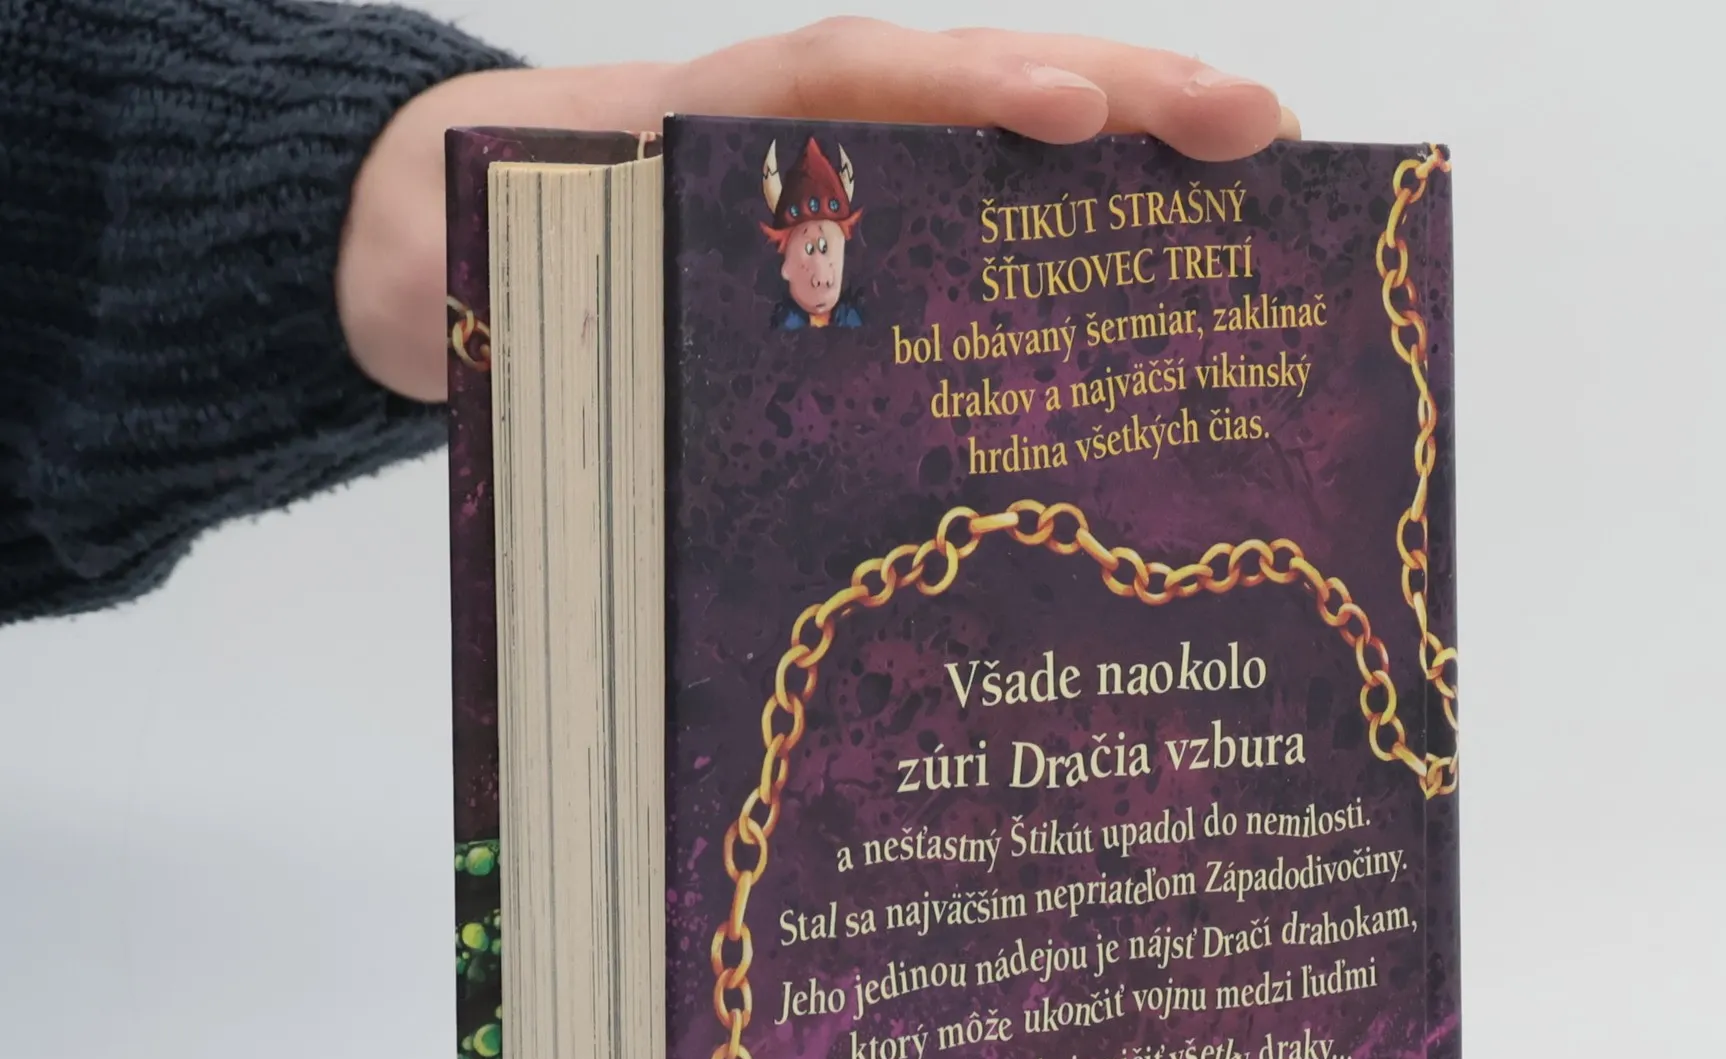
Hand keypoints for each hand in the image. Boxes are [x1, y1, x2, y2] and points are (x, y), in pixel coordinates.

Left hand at [337, 19, 1296, 402]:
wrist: (457, 234)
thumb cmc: (496, 235)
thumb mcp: (500, 242)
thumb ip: (535, 254)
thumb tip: (574, 300)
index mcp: (721, 125)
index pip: (856, 78)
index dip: (964, 91)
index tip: (1067, 114)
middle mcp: (814, 139)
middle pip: (976, 88)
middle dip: (1120, 99)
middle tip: (1256, 130)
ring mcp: (855, 183)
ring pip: (1005, 147)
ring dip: (1129, 157)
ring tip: (1250, 175)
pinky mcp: (870, 238)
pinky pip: (985, 219)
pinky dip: (1075, 229)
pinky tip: (1152, 278)